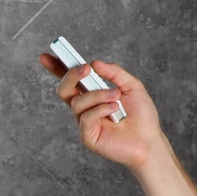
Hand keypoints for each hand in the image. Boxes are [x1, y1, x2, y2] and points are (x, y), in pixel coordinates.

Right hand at [38, 54, 164, 170]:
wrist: (150, 140)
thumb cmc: (142, 115)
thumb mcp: (131, 86)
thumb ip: (114, 73)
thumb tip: (94, 62)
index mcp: (92, 95)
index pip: (70, 81)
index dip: (57, 68)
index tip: (46, 55)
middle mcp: (85, 109)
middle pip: (64, 89)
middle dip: (71, 75)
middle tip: (86, 68)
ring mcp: (84, 123)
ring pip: (77, 102)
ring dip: (98, 94)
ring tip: (117, 96)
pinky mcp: (87, 136)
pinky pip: (86, 118)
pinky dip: (101, 109)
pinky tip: (115, 110)